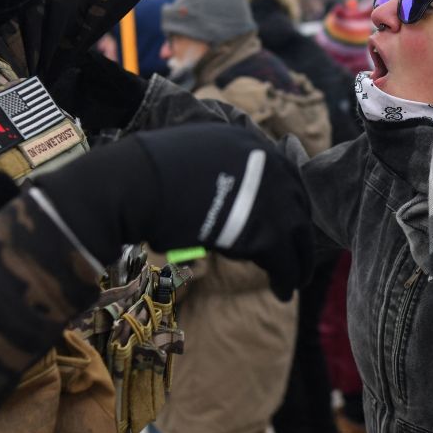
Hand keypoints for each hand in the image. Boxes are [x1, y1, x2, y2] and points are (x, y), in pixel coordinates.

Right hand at [35, 124, 313, 300]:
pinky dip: (286, 278)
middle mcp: (267, 164)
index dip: (287, 202)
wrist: (134, 185)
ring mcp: (270, 196)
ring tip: (294, 278)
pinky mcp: (264, 231)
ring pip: (297, 234)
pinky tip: (282, 290)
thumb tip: (218, 185)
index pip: (284, 173)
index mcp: (249, 142)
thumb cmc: (146, 173)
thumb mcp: (191, 154)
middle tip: (298, 253)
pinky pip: (285, 259)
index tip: (287, 221)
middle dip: (299, 231)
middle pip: (298, 203)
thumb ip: (216, 167)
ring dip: (298, 260)